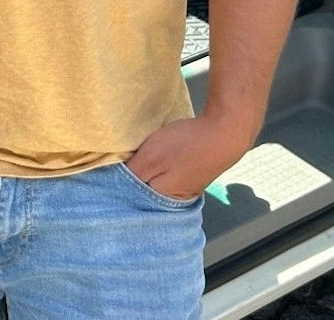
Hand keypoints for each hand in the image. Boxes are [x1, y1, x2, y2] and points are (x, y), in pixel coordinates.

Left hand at [123, 110, 258, 200]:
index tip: (107, 171)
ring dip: (146, 173)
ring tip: (137, 159)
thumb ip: (132, 173)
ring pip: (156, 183)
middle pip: (144, 193)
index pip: (131, 197)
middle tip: (120, 163)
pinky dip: (160, 168)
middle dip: (131, 181)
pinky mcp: (192, 176)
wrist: (226, 132)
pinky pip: (168, 176)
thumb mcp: (151, 157)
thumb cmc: (187, 144)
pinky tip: (156, 157)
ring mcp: (186, 188)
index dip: (117, 184)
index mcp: (162, 199)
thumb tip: (113, 183)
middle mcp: (175, 200)